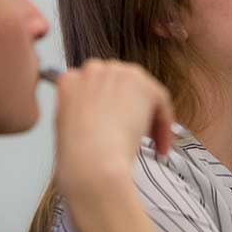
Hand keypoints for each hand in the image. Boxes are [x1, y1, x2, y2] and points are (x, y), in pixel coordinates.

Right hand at [53, 60, 174, 196]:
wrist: (91, 161)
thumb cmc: (78, 156)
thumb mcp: (67, 130)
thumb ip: (82, 115)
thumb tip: (99, 121)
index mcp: (70, 81)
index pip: (93, 86)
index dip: (106, 107)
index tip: (113, 125)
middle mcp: (93, 71)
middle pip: (118, 84)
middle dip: (128, 107)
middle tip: (135, 134)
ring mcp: (118, 74)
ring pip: (141, 92)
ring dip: (148, 116)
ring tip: (150, 143)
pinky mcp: (143, 85)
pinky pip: (160, 101)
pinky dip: (164, 124)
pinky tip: (160, 145)